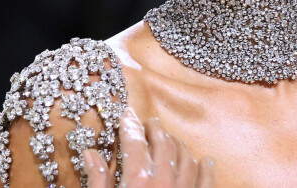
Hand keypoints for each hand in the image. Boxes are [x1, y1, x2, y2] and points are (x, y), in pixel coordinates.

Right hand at [83, 107, 215, 186]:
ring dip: (177, 144)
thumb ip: (98, 180)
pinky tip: (205, 160)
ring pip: (185, 157)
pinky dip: (205, 168)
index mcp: (137, 180)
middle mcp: (163, 181)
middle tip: (148, 123)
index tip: (125, 114)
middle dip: (153, 129)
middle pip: (162, 143)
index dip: (128, 125)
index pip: (133, 141)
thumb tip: (89, 153)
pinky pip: (206, 180)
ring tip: (169, 139)